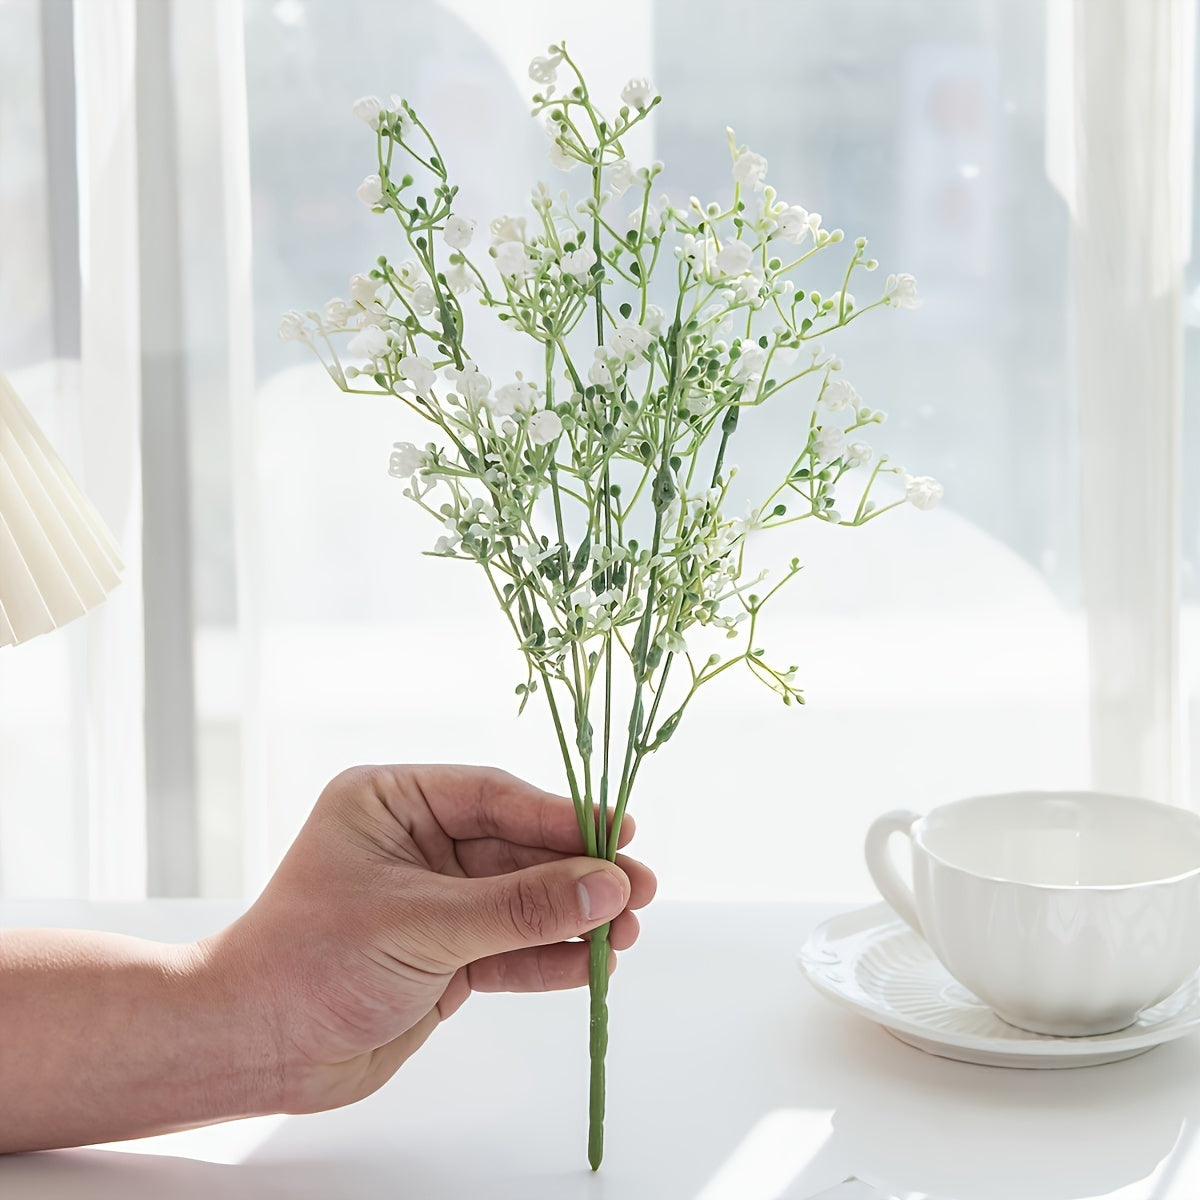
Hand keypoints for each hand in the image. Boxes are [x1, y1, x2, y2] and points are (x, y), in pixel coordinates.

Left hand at [208, 764, 655, 1114]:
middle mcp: (415, 844)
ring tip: (629, 931)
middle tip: (640, 888)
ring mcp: (431, 902)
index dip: (558, 814)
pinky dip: (548, 958)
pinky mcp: (441, 956)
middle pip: (516, 849)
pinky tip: (592, 963)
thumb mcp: (424, 924)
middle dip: (575, 874)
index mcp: (392, 803)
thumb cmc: (310, 963)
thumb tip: (607, 886)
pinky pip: (507, 948)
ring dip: (572, 918)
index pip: (492, 796)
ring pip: (519, 902)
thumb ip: (521, 907)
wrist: (253, 1050)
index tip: (618, 830)